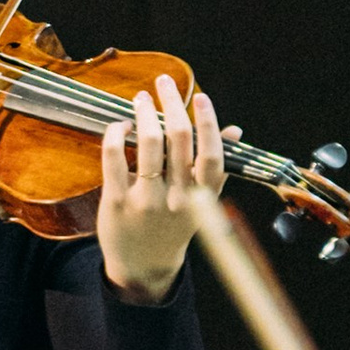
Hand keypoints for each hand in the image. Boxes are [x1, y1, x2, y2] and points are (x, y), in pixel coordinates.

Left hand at [97, 73, 225, 302]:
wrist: (143, 267)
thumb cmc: (173, 226)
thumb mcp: (201, 202)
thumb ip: (214, 167)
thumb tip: (234, 130)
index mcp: (203, 197)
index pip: (213, 154)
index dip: (209, 122)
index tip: (200, 97)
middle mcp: (178, 197)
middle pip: (180, 139)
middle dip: (172, 102)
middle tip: (164, 83)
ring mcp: (147, 199)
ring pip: (149, 143)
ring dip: (145, 112)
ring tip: (142, 98)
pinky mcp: (117, 201)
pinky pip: (115, 157)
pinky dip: (117, 133)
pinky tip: (121, 125)